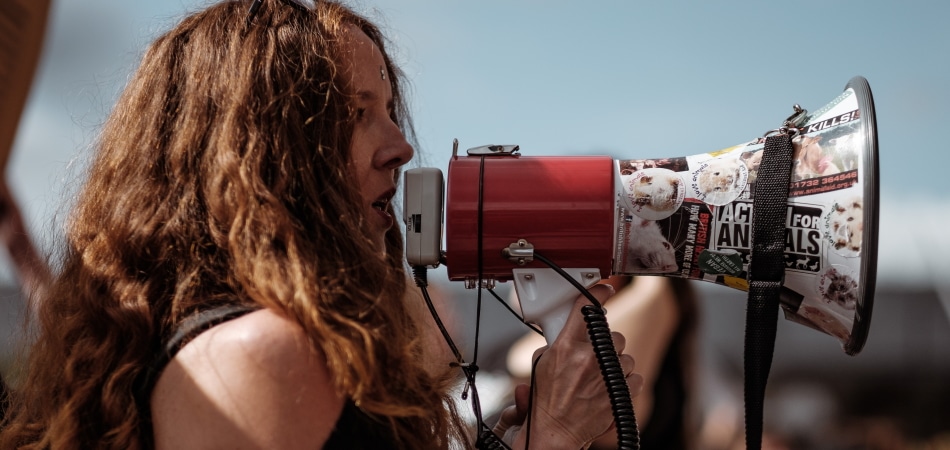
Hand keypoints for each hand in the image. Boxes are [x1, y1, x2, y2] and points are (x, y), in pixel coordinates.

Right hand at [496, 285, 643, 448]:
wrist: (555, 430)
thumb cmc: (547, 401)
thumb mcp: (543, 362)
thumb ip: (560, 341)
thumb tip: (573, 328)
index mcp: (566, 347)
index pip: (586, 308)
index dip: (598, 294)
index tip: (605, 290)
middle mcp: (588, 358)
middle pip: (613, 334)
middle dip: (606, 342)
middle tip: (594, 355)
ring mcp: (606, 375)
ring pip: (626, 356)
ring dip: (616, 364)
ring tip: (600, 376)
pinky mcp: (619, 393)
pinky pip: (635, 376)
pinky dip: (626, 381)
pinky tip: (610, 386)